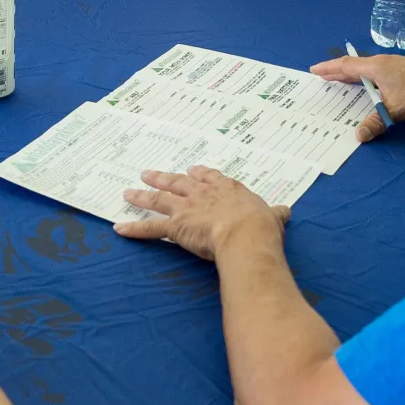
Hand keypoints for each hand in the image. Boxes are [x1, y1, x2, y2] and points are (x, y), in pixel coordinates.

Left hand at [115, 167, 290, 260]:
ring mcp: (186, 208)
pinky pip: (150, 227)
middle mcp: (203, 194)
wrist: (245, 234)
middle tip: (148, 173)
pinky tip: (120, 228)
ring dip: (142, 196)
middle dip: (163, 178)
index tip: (192, 170)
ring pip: (159, 199)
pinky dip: (134, 228)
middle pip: (178, 183)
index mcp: (227, 190)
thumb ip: (274, 214)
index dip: (199, 174)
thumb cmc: (261, 226)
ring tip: (128, 192)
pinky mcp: (175, 226)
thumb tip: (284, 211)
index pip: (210, 177)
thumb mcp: (272, 216)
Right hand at [309, 54, 404, 140]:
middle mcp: (383, 62)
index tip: (314, 70)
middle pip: (355, 65)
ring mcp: (395, 65)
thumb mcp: (397, 110)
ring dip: (353, 74)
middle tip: (322, 76)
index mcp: (376, 67)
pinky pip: (377, 71)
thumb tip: (357, 136)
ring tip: (342, 81)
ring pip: (367, 68)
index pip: (346, 66)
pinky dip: (366, 77)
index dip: (329, 69)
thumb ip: (376, 122)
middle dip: (337, 71)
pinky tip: (370, 85)